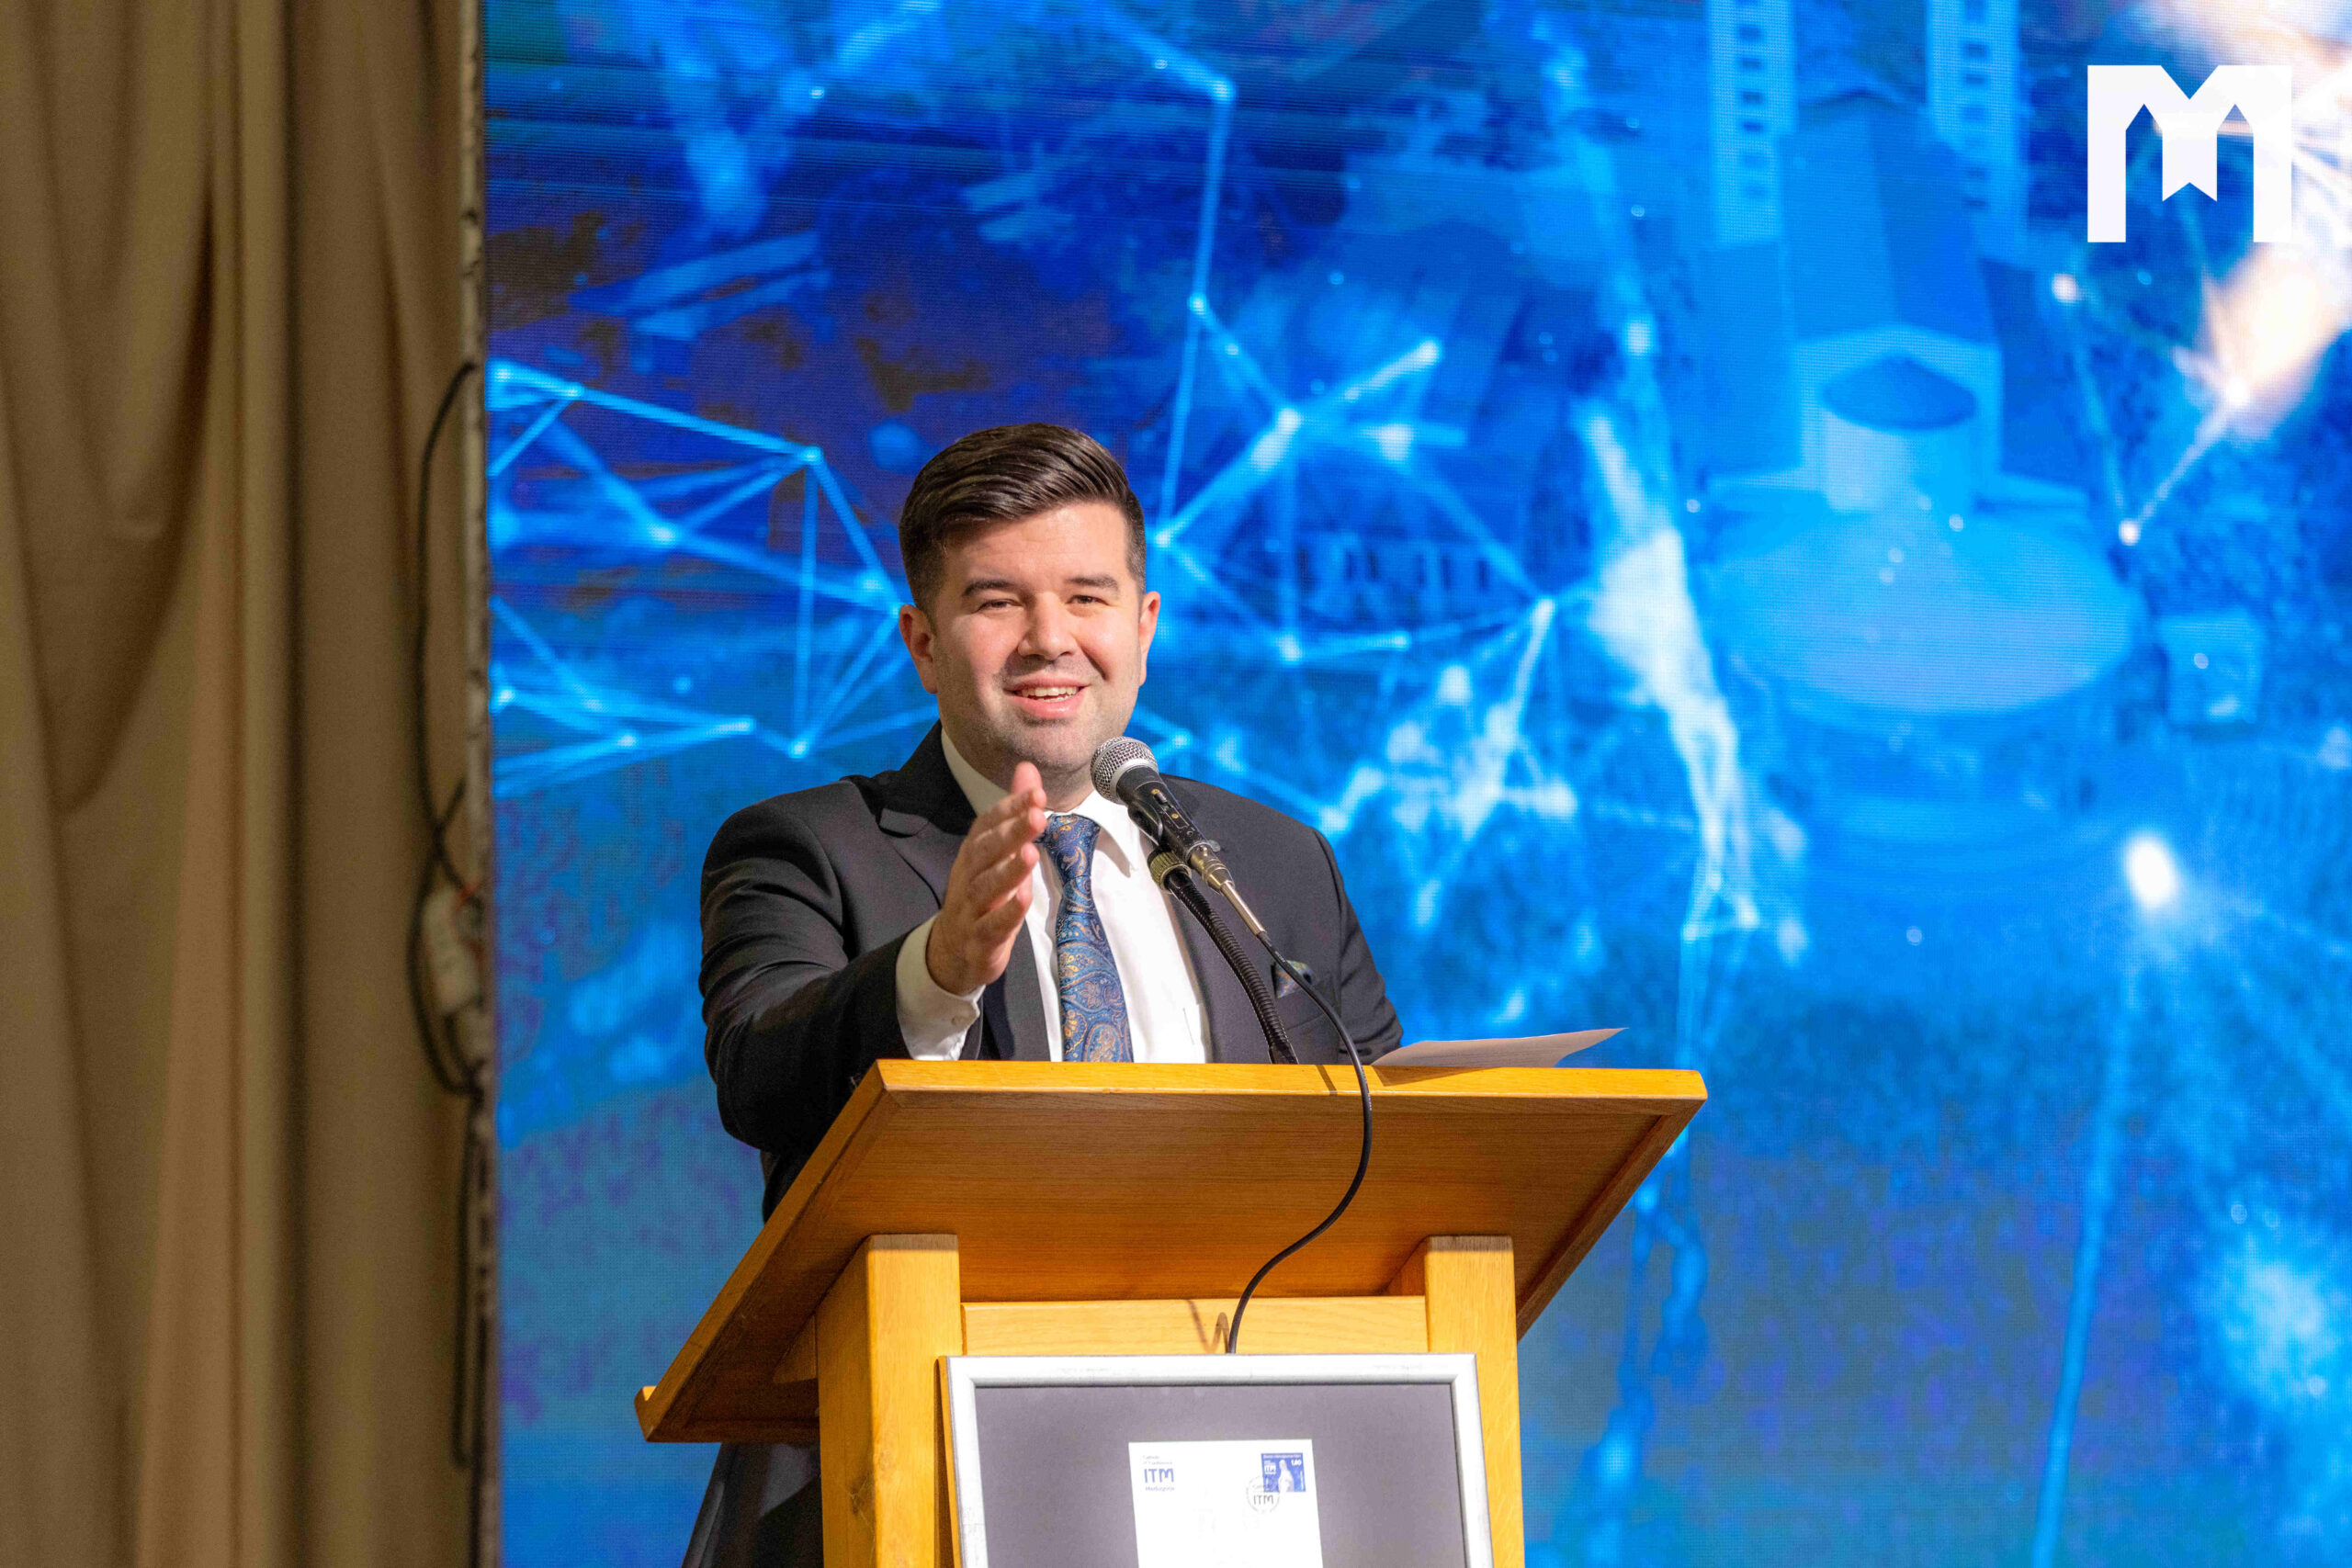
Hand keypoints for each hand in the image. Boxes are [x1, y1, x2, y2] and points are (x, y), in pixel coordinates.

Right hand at [925, 761, 1046, 995]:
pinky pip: (990, 926)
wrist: (953, 952)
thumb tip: (1027, 769)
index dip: (1009, 808)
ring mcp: (971, 909)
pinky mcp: (979, 940)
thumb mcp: (998, 853)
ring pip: (985, 887)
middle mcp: (968, 876)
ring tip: (1031, 853)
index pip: (987, 824)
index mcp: (973, 853)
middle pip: (985, 851)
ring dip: (1008, 871)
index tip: (1036, 793)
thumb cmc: (983, 896)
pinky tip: (1024, 899)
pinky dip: (1006, 914)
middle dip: (1011, 832)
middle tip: (1037, 815)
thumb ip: (1013, 813)